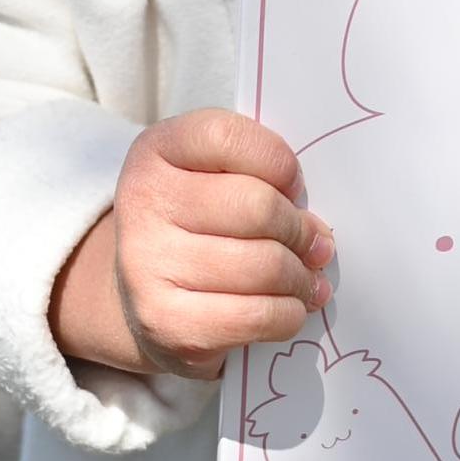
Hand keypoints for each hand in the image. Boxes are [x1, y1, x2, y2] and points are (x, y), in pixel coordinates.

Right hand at [50, 112, 334, 380]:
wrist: (141, 294)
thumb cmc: (198, 225)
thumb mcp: (216, 178)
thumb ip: (264, 180)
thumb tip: (317, 236)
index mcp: (157, 151)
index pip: (228, 138)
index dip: (278, 163)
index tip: (291, 187)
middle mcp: (144, 203)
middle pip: (258, 207)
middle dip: (300, 231)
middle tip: (313, 244)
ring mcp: (148, 265)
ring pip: (265, 266)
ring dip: (301, 278)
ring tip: (304, 280)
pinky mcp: (166, 322)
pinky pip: (257, 316)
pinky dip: (289, 314)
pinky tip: (288, 308)